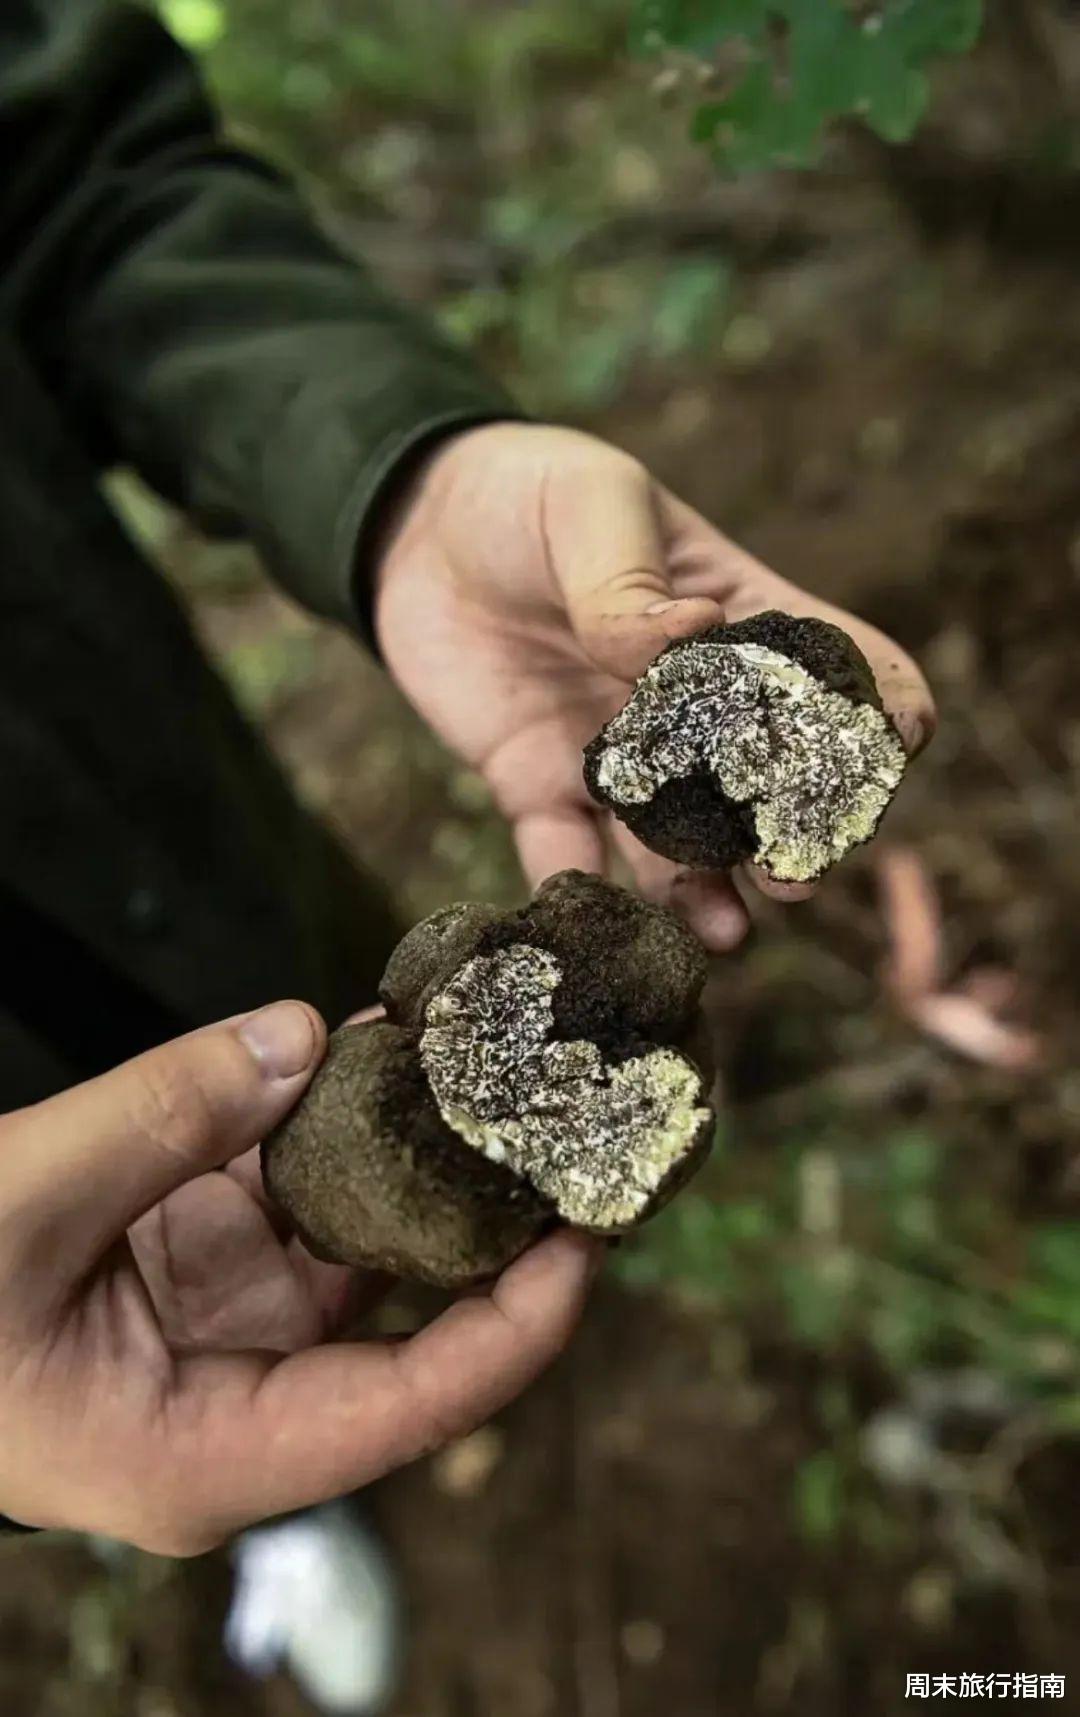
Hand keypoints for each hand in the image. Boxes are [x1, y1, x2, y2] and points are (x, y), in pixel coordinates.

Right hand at [0, 1002, 597, 1552]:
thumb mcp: (21, 1207)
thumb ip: (160, 1118)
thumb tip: (301, 1037)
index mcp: (207, 1453)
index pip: (403, 1408)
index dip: (511, 1332)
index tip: (585, 1247)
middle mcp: (239, 1399)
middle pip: (407, 1326)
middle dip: (487, 1228)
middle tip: (570, 1132)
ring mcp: (225, 1326)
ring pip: (358, 1241)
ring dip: (417, 1154)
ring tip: (489, 1060)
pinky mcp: (202, 1263)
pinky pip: (298, 1191)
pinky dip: (336, 1122)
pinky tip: (380, 1044)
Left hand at [376, 423, 934, 946]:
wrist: (414, 527)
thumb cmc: (528, 491)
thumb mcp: (590, 507)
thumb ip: (630, 581)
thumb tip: (690, 632)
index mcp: (735, 623)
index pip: (832, 671)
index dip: (878, 708)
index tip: (897, 747)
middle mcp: (688, 708)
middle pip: (762, 787)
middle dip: (787, 838)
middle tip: (794, 877)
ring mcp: (617, 755)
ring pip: (675, 844)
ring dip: (703, 891)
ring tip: (726, 931)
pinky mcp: (538, 785)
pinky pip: (564, 853)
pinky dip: (578, 891)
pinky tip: (595, 918)